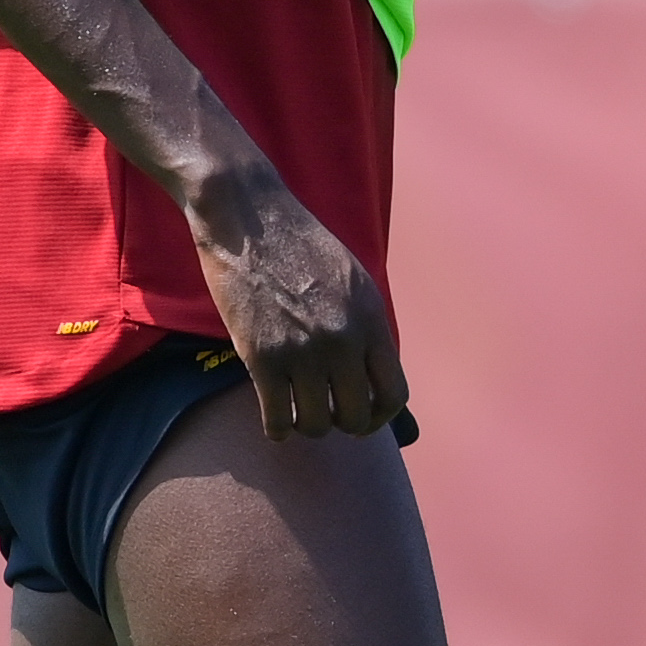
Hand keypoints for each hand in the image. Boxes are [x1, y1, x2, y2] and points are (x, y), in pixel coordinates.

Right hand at [184, 167, 407, 439]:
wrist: (250, 218)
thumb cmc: (300, 245)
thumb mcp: (353, 279)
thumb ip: (367, 325)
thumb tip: (374, 373)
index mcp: (371, 319)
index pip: (394, 394)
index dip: (381, 417)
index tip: (365, 418)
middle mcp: (343, 340)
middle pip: (355, 417)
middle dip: (343, 423)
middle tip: (327, 413)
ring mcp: (302, 351)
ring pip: (315, 424)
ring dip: (307, 425)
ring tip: (298, 413)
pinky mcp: (261, 357)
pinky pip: (277, 419)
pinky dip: (277, 428)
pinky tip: (274, 420)